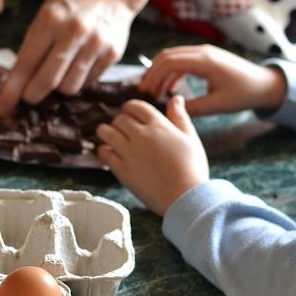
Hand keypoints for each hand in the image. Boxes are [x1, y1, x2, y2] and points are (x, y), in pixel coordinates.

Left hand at [0, 0, 134, 115]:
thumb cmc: (73, 2)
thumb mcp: (47, 12)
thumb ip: (33, 45)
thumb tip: (17, 82)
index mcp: (50, 19)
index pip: (26, 64)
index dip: (12, 90)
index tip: (3, 107)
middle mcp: (73, 32)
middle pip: (47, 81)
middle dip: (33, 95)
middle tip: (29, 96)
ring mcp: (95, 44)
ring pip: (69, 87)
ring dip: (58, 87)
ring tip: (59, 73)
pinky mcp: (112, 55)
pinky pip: (87, 83)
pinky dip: (78, 81)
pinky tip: (77, 66)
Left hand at [97, 96, 208, 215]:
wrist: (185, 197)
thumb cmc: (192, 168)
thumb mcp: (190, 138)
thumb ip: (180, 117)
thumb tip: (176, 98)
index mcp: (159, 125)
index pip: (136, 106)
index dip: (130, 108)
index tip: (129, 112)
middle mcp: (141, 136)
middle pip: (120, 119)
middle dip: (120, 121)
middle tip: (121, 128)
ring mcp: (129, 153)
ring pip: (106, 132)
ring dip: (105, 131)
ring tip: (108, 135)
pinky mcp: (122, 170)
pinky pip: (104, 154)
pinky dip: (104, 150)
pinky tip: (108, 152)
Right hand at [139, 45, 287, 116]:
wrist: (265, 84)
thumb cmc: (244, 94)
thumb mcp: (217, 105)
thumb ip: (193, 108)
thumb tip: (170, 111)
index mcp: (205, 61)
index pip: (169, 62)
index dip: (153, 76)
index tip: (145, 92)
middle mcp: (203, 52)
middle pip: (167, 56)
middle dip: (152, 73)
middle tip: (143, 92)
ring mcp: (205, 53)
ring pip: (173, 57)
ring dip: (160, 72)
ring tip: (153, 91)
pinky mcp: (206, 58)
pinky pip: (182, 61)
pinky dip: (171, 73)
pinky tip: (168, 89)